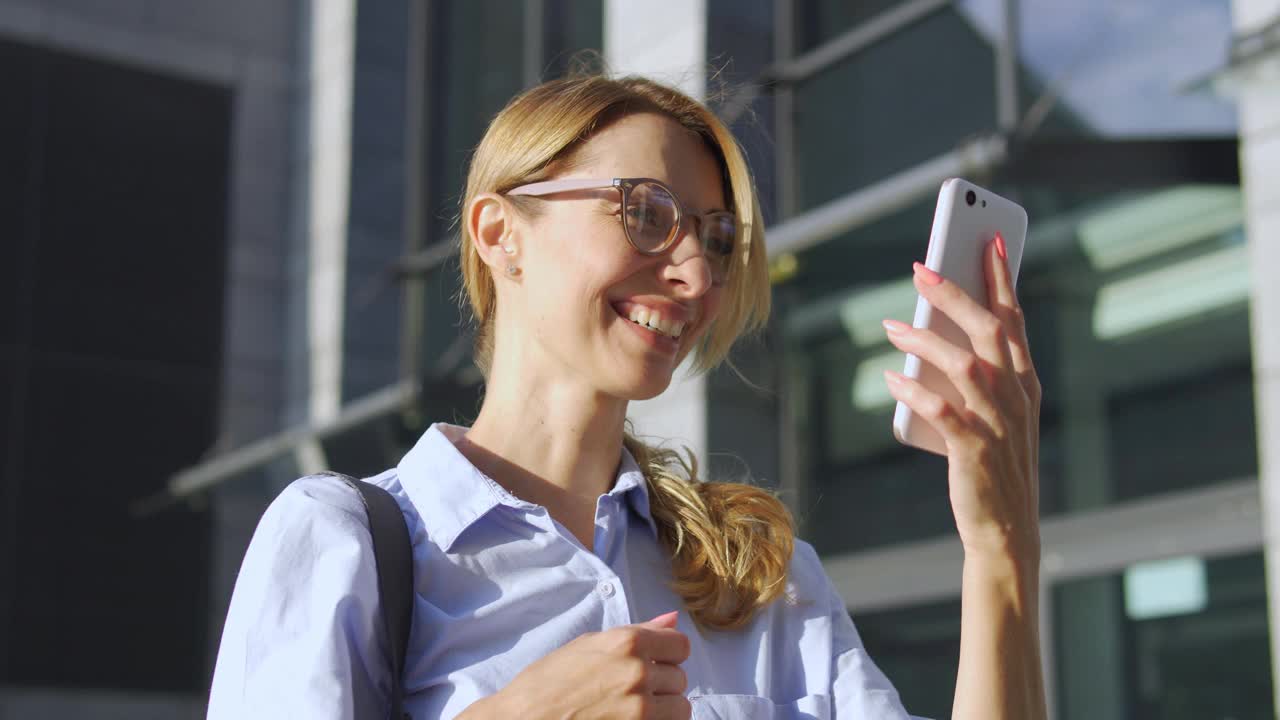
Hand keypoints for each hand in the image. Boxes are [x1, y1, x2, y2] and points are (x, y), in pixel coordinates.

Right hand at [465, 611, 691, 719]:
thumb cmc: (547, 682)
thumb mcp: (588, 644)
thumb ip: (638, 631)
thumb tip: (673, 619)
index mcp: (627, 643)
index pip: (680, 645)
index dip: (668, 654)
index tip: (654, 662)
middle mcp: (638, 674)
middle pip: (680, 678)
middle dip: (661, 683)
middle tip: (630, 689)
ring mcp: (640, 710)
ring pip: (680, 707)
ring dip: (663, 708)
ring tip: (631, 708)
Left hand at [882, 237, 1041, 563]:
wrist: (1004, 530)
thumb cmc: (994, 467)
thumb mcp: (994, 415)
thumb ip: (976, 376)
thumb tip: (934, 336)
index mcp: (1025, 384)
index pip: (1015, 320)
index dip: (1001, 279)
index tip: (988, 240)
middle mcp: (1016, 397)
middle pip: (988, 331)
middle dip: (955, 295)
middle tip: (922, 268)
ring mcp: (998, 423)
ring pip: (963, 365)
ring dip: (924, 340)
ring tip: (891, 326)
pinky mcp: (973, 451)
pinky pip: (941, 411)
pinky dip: (914, 391)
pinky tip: (890, 378)